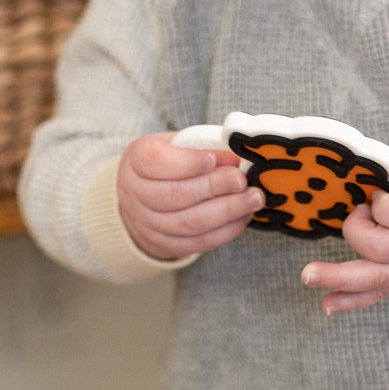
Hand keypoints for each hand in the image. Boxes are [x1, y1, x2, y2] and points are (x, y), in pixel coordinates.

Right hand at [117, 132, 264, 259]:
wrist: (143, 196)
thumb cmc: (169, 162)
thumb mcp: (179, 145)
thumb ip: (204, 147)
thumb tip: (237, 158)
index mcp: (137, 160)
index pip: (156, 162)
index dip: (187, 163)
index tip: (212, 160)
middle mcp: (135, 193)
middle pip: (175, 195)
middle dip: (215, 187)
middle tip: (242, 180)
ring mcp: (147, 223)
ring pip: (189, 223)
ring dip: (227, 211)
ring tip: (253, 199)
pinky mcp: (164, 244)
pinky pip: (197, 242)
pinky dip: (225, 231)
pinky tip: (243, 216)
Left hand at [301, 151, 388, 313]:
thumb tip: (356, 171)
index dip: (383, 205)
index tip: (378, 194)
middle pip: (384, 248)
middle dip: (357, 231)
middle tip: (359, 213)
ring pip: (379, 277)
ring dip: (340, 278)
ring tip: (308, 275)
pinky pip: (381, 294)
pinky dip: (353, 301)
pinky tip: (327, 304)